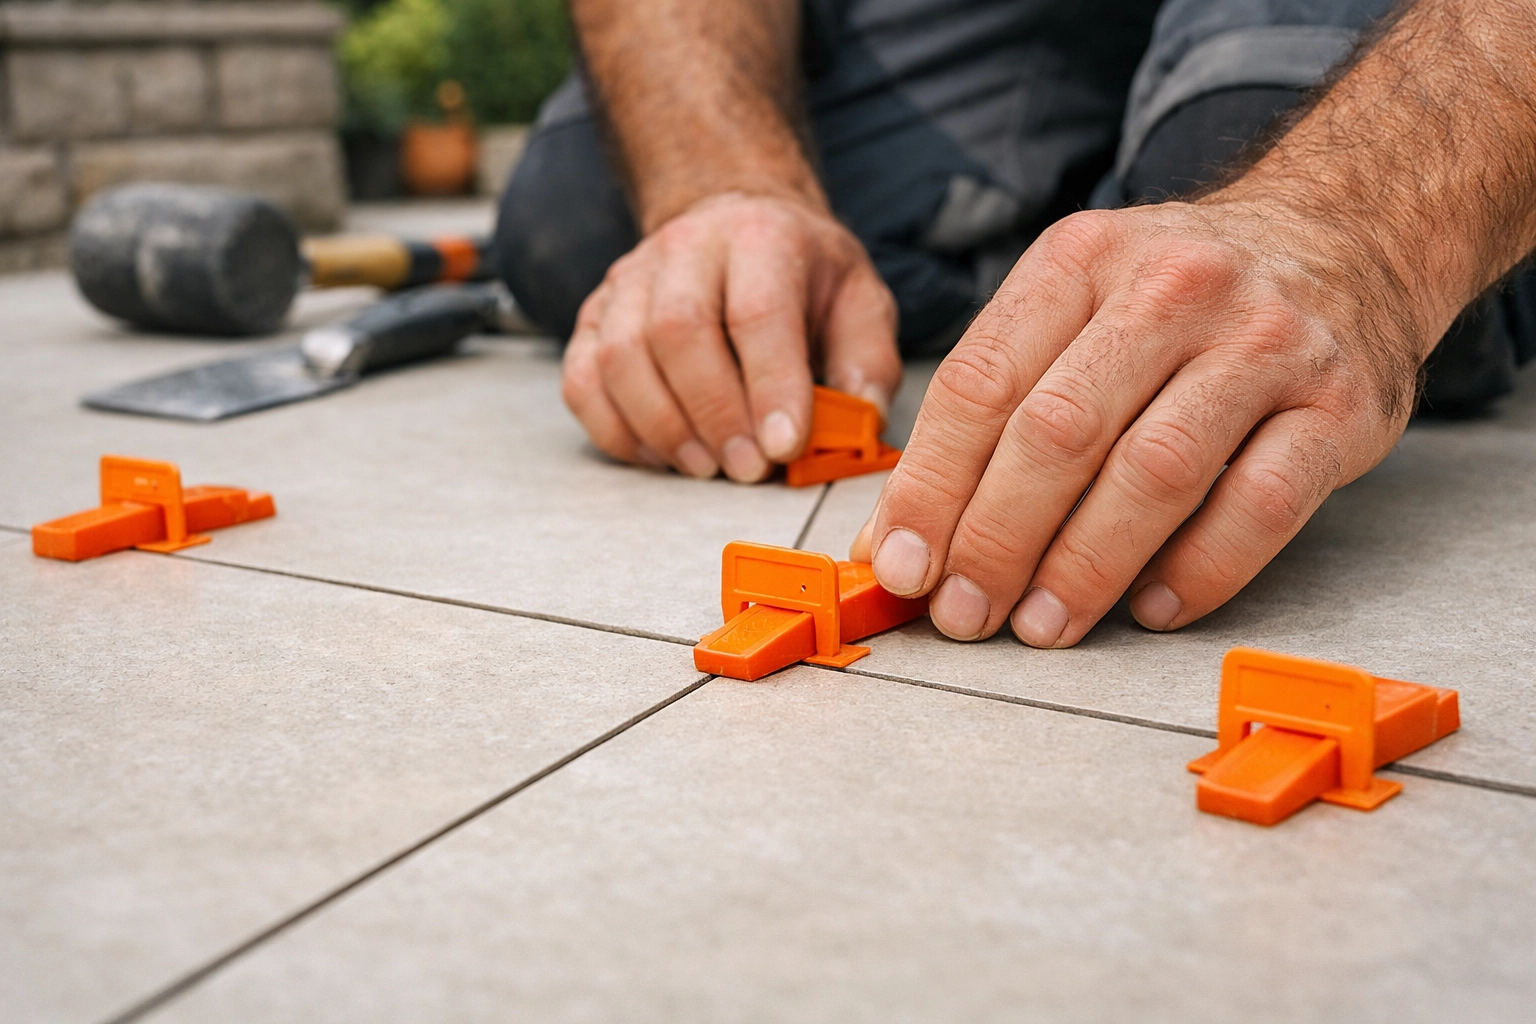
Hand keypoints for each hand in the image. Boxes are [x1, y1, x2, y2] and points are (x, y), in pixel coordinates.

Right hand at [562, 192, 900, 480]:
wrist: (735, 224)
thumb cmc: (801, 276)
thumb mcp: (859, 302)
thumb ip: (867, 363)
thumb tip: (856, 423)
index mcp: (761, 238)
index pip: (757, 312)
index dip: (770, 385)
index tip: (784, 445)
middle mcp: (686, 248)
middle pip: (678, 332)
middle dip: (713, 415)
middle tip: (745, 469)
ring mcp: (629, 280)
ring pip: (621, 358)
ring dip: (663, 428)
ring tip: (706, 466)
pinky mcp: (593, 316)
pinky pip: (584, 380)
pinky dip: (616, 430)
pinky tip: (660, 455)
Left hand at [861, 200, 1424, 645]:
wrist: (1341, 238)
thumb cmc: (1174, 301)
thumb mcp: (1076, 304)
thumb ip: (994, 405)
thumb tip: (905, 537)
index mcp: (1081, 259)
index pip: (981, 383)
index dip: (930, 485)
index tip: (901, 565)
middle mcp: (1172, 288)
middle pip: (1059, 431)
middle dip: (996, 539)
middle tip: (964, 613)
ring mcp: (1265, 343)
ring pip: (1155, 472)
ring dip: (1085, 567)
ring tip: (1041, 625)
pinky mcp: (1341, 405)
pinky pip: (1261, 505)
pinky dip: (1199, 569)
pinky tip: (1152, 608)